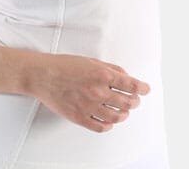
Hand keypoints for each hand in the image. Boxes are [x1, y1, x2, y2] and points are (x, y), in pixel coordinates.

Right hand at [30, 53, 150, 132]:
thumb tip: (125, 76)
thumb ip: (110, 68)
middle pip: (126, 102)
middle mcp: (98, 91)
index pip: (131, 85)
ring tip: (124, 111)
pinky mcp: (79, 117)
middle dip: (135, 101)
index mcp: (102, 75)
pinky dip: (109, 125)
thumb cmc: (65, 65)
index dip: (142, 88)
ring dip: (124, 114)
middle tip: (135, 100)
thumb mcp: (91, 60)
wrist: (43, 75)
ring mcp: (89, 106)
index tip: (146, 89)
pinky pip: (100, 127)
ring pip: (116, 116)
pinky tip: (110, 122)